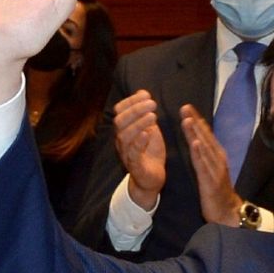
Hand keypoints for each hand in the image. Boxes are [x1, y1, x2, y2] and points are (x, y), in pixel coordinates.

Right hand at [114, 89, 165, 208]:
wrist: (151, 179)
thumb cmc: (149, 152)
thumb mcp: (149, 128)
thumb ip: (145, 113)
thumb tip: (144, 93)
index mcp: (124, 129)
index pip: (120, 111)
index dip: (131, 101)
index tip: (146, 94)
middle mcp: (122, 140)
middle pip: (120, 121)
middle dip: (136, 110)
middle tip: (152, 104)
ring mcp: (126, 154)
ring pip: (125, 136)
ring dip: (138, 123)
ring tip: (153, 116)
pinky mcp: (135, 166)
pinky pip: (132, 154)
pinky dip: (138, 142)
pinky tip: (147, 134)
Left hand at [180, 104, 242, 225]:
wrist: (227, 212)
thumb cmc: (216, 191)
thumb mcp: (210, 169)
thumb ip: (204, 156)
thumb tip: (195, 141)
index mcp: (217, 155)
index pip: (206, 134)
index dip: (197, 120)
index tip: (187, 107)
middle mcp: (218, 158)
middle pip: (205, 137)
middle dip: (195, 121)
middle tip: (185, 107)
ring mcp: (216, 169)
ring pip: (204, 148)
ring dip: (196, 133)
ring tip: (188, 120)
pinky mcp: (211, 180)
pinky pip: (204, 165)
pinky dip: (200, 153)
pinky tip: (195, 143)